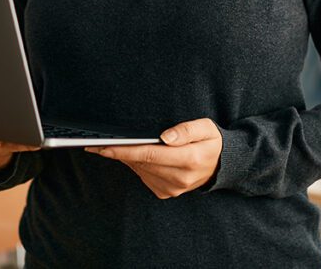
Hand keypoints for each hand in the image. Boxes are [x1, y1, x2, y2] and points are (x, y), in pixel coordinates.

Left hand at [85, 118, 222, 198]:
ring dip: (126, 158)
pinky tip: (132, 155)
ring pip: (140, 170)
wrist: (222, 165)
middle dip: (119, 152)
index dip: (125, 151)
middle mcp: (179, 178)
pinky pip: (144, 177)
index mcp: (189, 159)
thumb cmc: (211, 141)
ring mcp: (173, 188)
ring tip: (111, 146)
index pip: (150, 154)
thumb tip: (165, 136)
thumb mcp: (206, 128)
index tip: (104, 147)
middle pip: (141, 163)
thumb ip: (186, 130)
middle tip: (98, 143)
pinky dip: (136, 165)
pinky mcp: (166, 192)